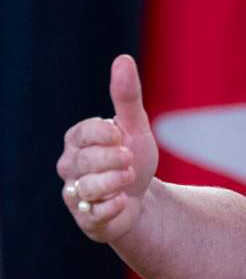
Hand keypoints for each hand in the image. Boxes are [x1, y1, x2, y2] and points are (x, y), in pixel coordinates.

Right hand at [58, 55, 158, 242]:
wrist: (142, 197)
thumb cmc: (133, 156)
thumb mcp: (135, 125)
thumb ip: (126, 95)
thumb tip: (122, 59)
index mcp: (78, 140)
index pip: (84, 132)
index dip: (107, 134)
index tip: (122, 136)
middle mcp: (70, 166)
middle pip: (85, 160)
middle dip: (114, 159)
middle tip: (130, 159)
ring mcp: (74, 194)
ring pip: (87, 188)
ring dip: (114, 182)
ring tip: (128, 179)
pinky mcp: (85, 219)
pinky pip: (93, 214)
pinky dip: (113, 207)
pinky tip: (122, 201)